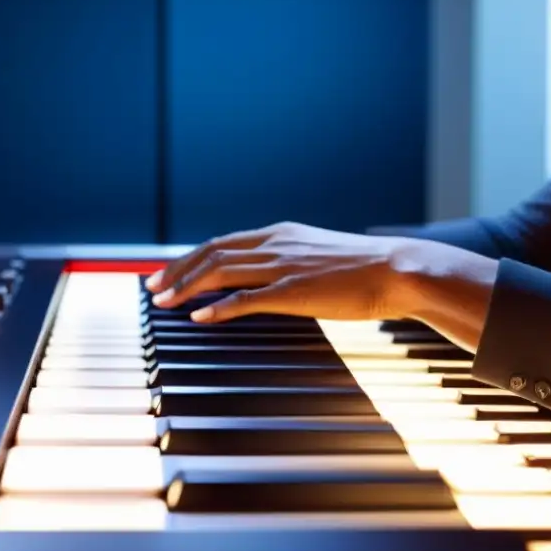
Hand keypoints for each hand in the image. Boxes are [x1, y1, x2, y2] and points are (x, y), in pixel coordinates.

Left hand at [144, 221, 431, 322]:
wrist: (398, 269)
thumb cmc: (366, 269)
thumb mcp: (319, 255)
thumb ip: (290, 261)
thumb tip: (269, 278)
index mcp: (280, 233)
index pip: (222, 242)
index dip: (190, 257)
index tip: (168, 272)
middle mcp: (275, 243)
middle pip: (211, 252)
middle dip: (176, 270)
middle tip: (152, 288)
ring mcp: (283, 265)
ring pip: (220, 270)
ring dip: (186, 286)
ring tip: (164, 302)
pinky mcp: (293, 290)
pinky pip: (245, 297)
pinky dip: (217, 307)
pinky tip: (199, 317)